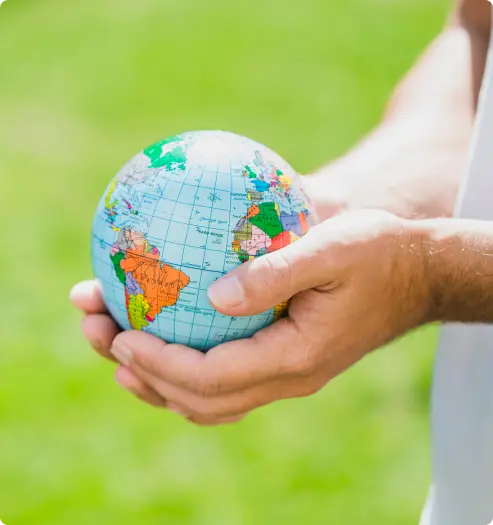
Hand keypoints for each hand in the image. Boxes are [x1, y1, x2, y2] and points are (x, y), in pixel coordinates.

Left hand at [71, 209, 431, 424]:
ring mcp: (286, 375)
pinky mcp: (285, 360)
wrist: (414, 274)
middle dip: (143, 374)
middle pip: (200, 401)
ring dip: (158, 379)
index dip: (159, 363)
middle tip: (101, 334)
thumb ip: (277, 273)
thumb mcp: (334, 248)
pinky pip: (225, 381)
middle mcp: (287, 377)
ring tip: (116, 345)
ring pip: (210, 400)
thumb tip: (216, 295)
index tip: (120, 335)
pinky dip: (185, 370)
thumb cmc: (377, 252)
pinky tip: (165, 338)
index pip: (212, 379)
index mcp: (296, 356)